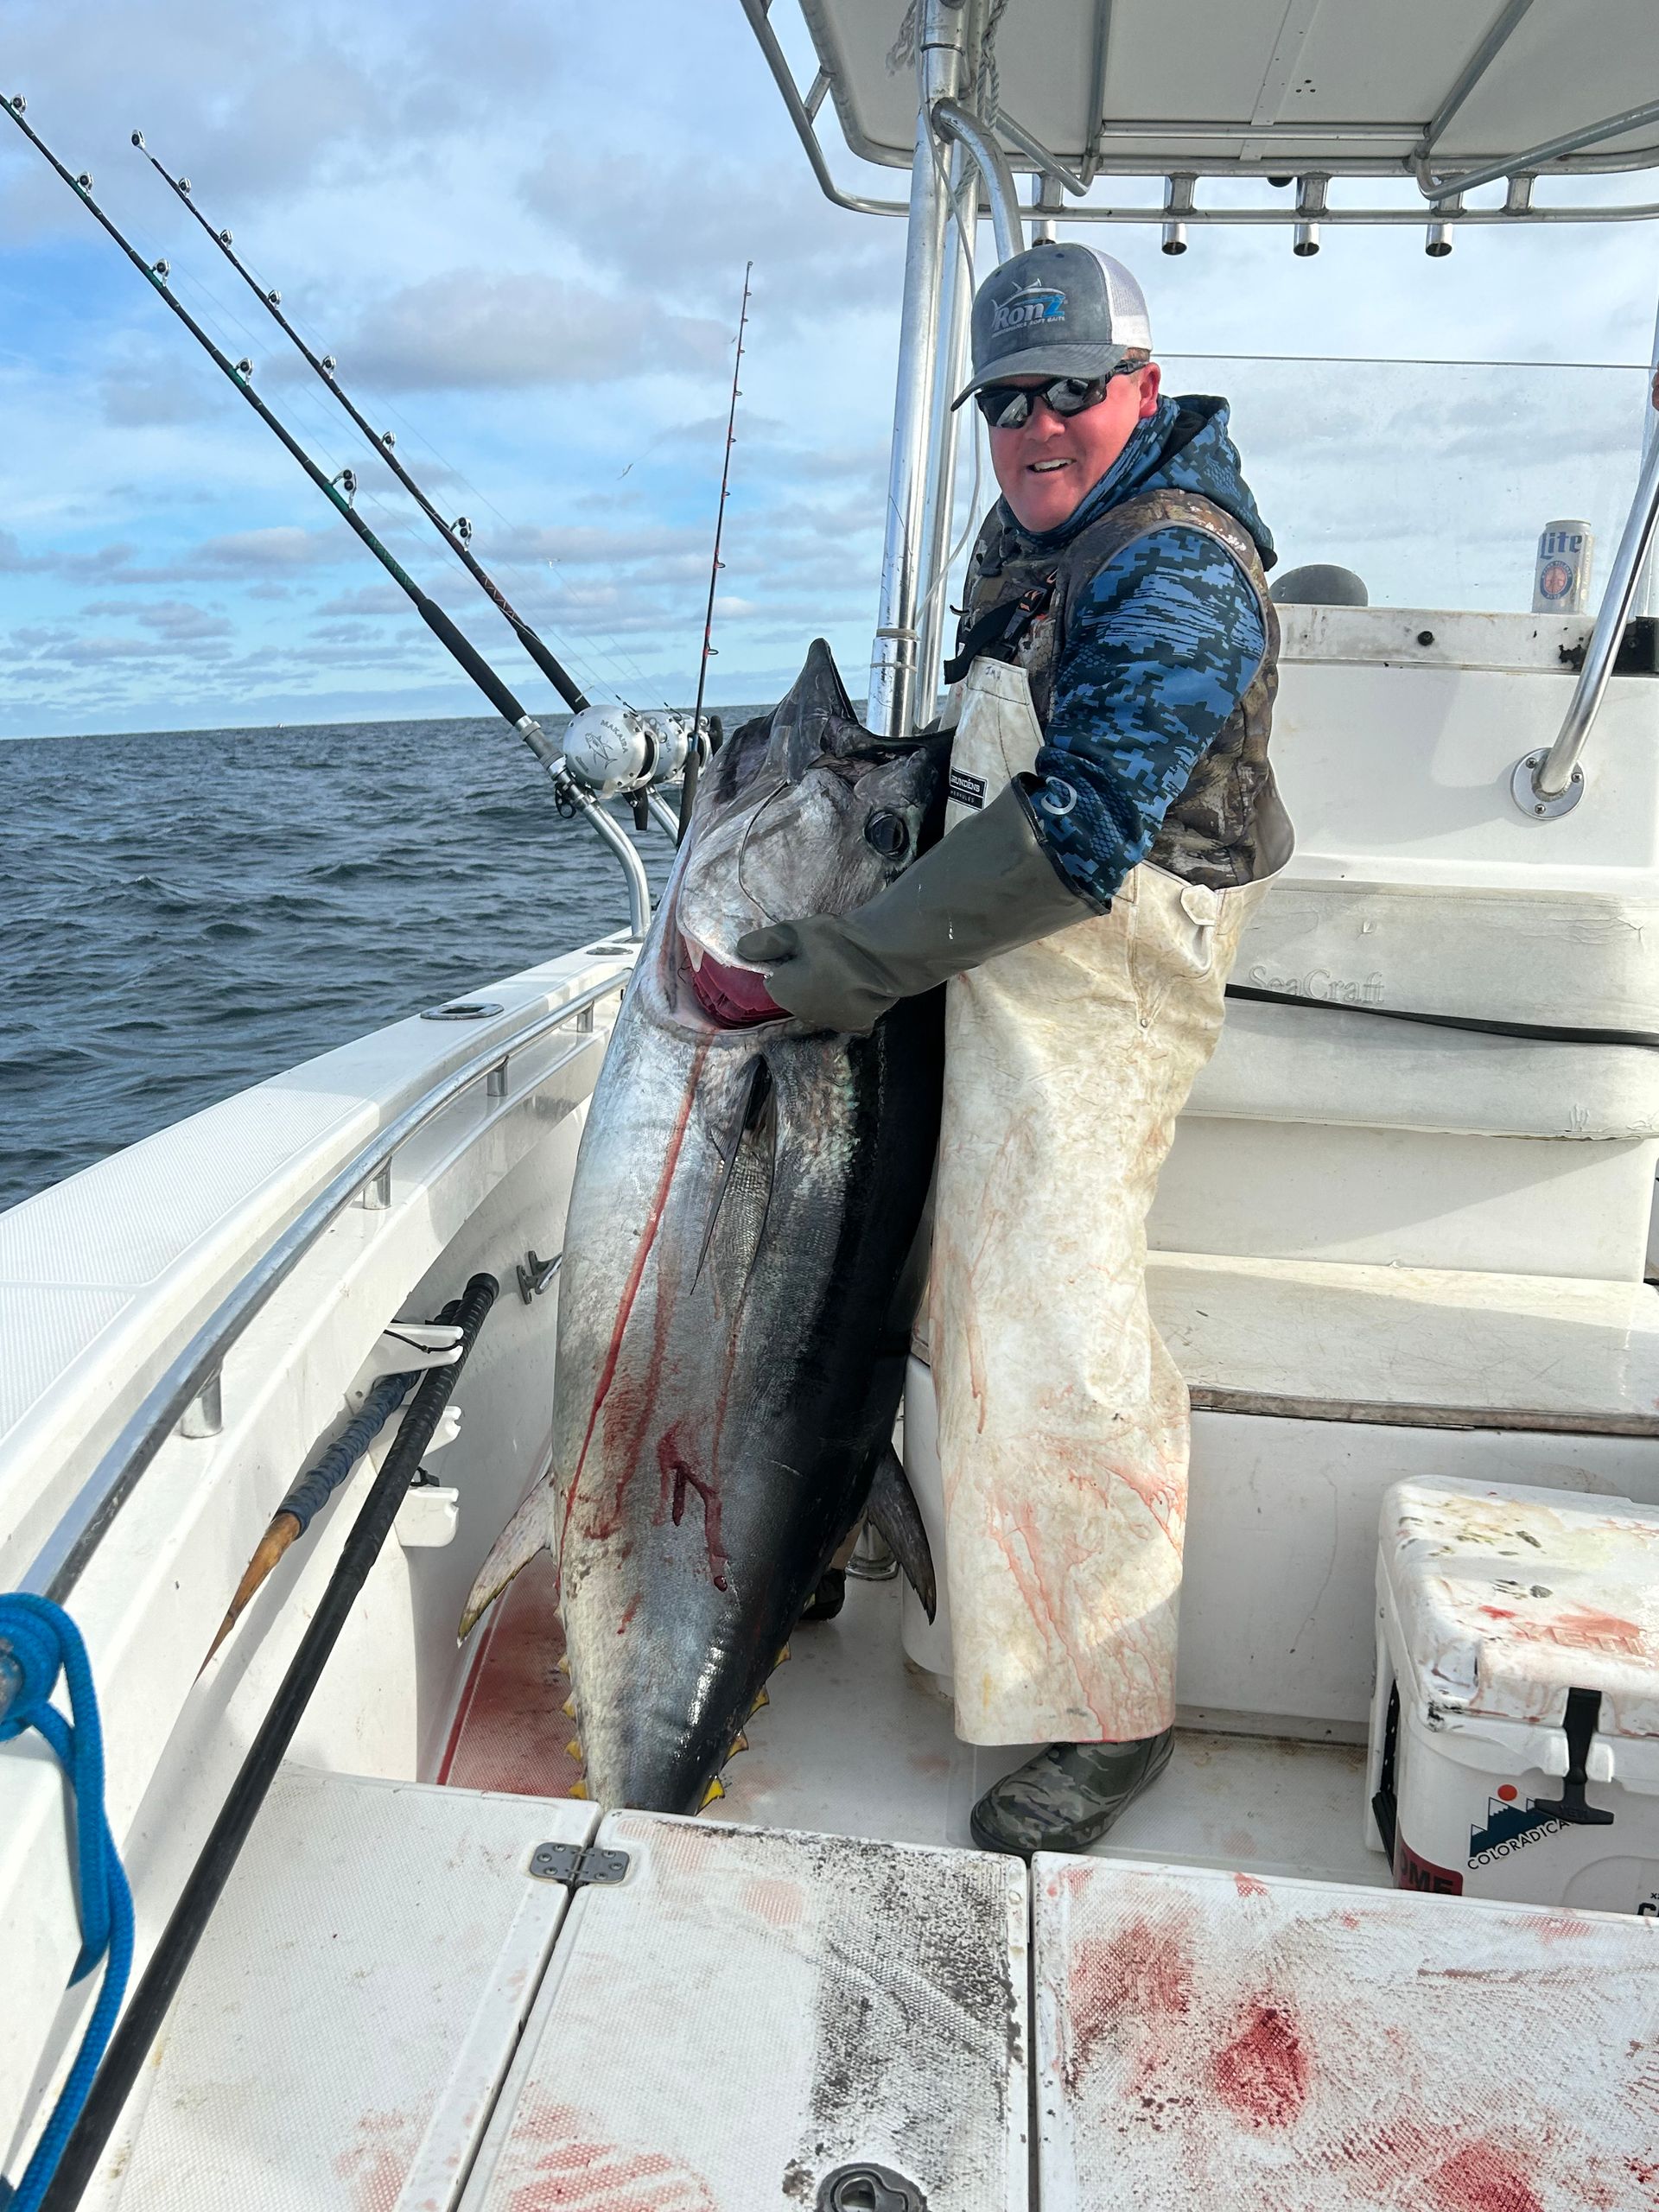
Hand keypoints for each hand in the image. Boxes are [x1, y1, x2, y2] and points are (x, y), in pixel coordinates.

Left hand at [733, 916, 900, 1034]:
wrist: (884, 959)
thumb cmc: (835, 943)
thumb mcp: (795, 933)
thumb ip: (766, 943)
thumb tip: (740, 950)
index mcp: (784, 994)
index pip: (773, 979)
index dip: (785, 961)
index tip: (801, 948)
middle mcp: (804, 1015)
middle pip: (797, 993)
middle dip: (804, 976)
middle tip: (824, 953)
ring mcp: (832, 1023)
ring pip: (821, 1003)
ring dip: (826, 989)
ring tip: (845, 965)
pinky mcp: (857, 1024)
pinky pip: (844, 1010)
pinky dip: (848, 998)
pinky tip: (859, 981)